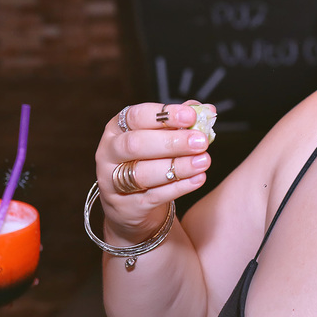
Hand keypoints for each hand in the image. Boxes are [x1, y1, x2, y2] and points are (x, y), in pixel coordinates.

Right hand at [93, 101, 213, 244]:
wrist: (132, 204)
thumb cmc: (149, 160)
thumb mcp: (160, 137)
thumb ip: (180, 122)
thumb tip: (207, 110)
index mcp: (116, 128)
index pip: (136, 116)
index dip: (164, 115)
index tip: (191, 116)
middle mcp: (109, 153)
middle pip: (135, 144)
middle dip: (171, 142)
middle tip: (201, 142)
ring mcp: (112, 182)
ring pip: (143, 173)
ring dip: (178, 166)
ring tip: (204, 161)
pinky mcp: (126, 207)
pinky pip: (154, 196)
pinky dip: (179, 187)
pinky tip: (198, 178)